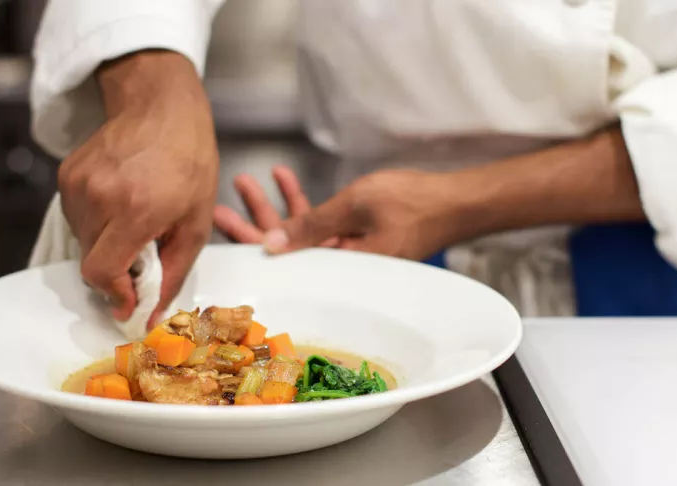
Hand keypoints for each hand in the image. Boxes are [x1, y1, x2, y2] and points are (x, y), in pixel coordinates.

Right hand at [58, 50, 217, 323]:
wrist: (161, 106)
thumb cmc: (190, 162)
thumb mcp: (197, 222)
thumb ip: (173, 273)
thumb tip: (152, 315)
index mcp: (135, 210)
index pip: (102, 273)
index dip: (115, 295)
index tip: (131, 301)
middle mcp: (99, 197)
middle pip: (91, 263)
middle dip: (117, 272)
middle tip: (144, 259)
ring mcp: (77, 184)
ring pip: (82, 242)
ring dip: (107, 246)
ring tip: (136, 223)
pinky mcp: (66, 175)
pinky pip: (76, 218)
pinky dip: (97, 223)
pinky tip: (121, 203)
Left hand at [231, 168, 463, 260]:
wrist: (455, 202)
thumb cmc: (413, 204)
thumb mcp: (355, 206)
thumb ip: (311, 223)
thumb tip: (270, 244)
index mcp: (340, 269)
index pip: (284, 262)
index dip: (250, 245)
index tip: (222, 227)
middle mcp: (340, 267)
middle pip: (287, 250)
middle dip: (254, 224)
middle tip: (222, 205)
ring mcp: (348, 252)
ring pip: (301, 233)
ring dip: (276, 207)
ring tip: (249, 182)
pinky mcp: (357, 237)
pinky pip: (322, 223)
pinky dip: (305, 204)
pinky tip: (284, 179)